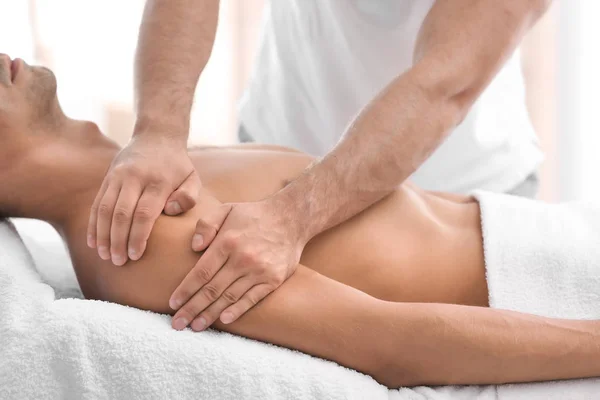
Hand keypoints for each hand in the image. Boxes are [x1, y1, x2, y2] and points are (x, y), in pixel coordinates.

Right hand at [87, 133, 200, 264]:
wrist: (157, 136)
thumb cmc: (178, 166)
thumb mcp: (192, 178)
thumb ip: (188, 197)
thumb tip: (170, 211)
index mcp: (158, 181)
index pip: (144, 213)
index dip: (138, 236)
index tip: (135, 255)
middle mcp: (135, 177)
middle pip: (121, 214)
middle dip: (118, 240)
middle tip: (118, 262)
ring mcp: (118, 176)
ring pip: (104, 209)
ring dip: (102, 235)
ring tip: (104, 256)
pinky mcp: (108, 177)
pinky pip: (96, 203)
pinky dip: (93, 224)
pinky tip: (93, 242)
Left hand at [169, 198, 304, 330]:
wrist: (291, 218)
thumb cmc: (254, 215)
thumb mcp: (227, 209)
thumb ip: (206, 224)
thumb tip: (194, 247)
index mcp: (227, 242)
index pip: (201, 272)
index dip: (185, 290)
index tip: (173, 303)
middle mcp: (242, 258)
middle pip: (212, 289)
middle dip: (192, 308)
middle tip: (178, 323)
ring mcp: (259, 271)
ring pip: (229, 297)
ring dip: (210, 314)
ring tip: (196, 326)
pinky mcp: (273, 279)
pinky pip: (252, 299)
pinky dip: (237, 310)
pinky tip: (224, 320)